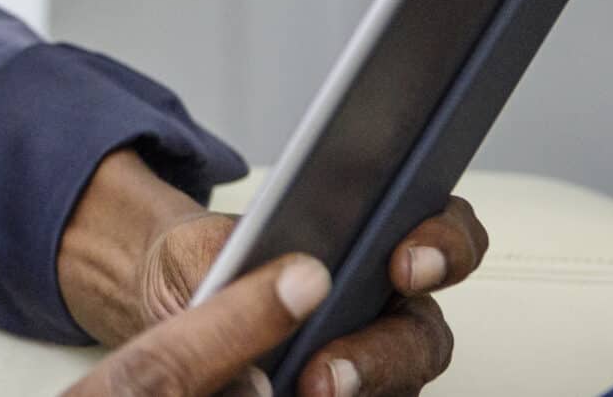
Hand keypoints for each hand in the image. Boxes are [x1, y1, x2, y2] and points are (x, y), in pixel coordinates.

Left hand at [58, 152, 489, 395]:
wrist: (169, 309)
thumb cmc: (196, 264)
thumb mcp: (191, 246)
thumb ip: (218, 251)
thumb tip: (259, 277)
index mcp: (367, 241)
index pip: (440, 232)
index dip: (443, 244)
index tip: (405, 263)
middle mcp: (384, 306)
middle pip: (423, 332)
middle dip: (386, 351)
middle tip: (332, 368)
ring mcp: (372, 362)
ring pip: (401, 382)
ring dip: (363, 386)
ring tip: (311, 390)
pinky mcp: (352, 394)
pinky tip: (292, 396)